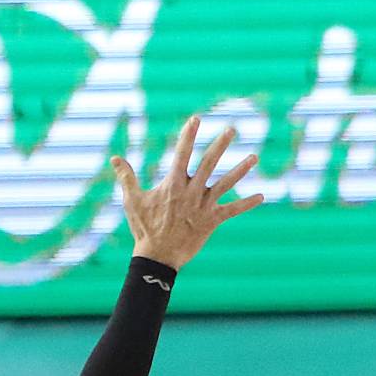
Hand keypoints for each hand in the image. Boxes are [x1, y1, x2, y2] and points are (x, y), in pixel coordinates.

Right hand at [111, 117, 262, 270]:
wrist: (157, 257)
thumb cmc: (144, 227)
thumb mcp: (132, 200)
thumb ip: (126, 177)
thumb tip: (114, 157)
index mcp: (173, 184)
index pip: (182, 153)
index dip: (189, 135)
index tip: (196, 118)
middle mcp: (191, 191)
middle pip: (209, 163)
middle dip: (221, 145)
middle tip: (232, 129)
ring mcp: (203, 206)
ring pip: (225, 184)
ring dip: (240, 170)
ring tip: (254, 157)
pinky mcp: (211, 221)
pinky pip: (232, 211)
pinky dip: (246, 204)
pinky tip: (261, 196)